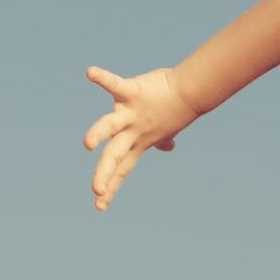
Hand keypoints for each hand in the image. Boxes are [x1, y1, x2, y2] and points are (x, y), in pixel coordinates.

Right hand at [81, 66, 194, 209]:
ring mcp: (132, 113)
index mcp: (137, 143)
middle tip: (97, 190)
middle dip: (104, 173)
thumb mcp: (167, 130)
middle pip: (114, 156)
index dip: (111, 188)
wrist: (190, 92)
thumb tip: (167, 147)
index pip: (122, 170)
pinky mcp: (133, 92)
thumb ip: (162, 141)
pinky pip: (115, 84)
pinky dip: (103, 78)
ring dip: (98, 134)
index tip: (99, 207)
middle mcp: (133, 132)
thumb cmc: (175, 110)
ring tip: (88, 144)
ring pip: (110, 126)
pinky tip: (90, 73)